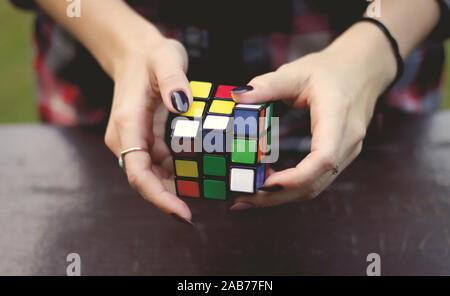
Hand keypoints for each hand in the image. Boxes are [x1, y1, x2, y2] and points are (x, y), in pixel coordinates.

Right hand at [104, 36, 193, 221]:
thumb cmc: (150, 56)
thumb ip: (173, 79)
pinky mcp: (148, 139)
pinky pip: (162, 163)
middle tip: (199, 211)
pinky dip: (179, 171)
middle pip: (146, 180)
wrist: (136, 54)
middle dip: (170, 199)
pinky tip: (199, 173)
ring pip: (155, 175)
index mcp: (128, 124)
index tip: (183, 212)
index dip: (159, 196)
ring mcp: (137, 141)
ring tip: (205, 191)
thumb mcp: (165, 58)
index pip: (138, 171)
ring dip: (177, 187)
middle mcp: (127, 138)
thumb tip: (181, 104)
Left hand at [230, 22, 396, 209]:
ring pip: (316, 186)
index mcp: (337, 115)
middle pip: (316, 181)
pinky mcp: (341, 156)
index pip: (323, 158)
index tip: (263, 184)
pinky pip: (317, 180)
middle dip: (277, 195)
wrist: (362, 70)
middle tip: (241, 198)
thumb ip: (267, 84)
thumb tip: (238, 96)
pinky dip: (291, 188)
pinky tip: (267, 186)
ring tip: (248, 196)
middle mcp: (347, 139)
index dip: (294, 177)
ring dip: (282, 196)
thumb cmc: (330, 70)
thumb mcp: (297, 71)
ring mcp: (347, 151)